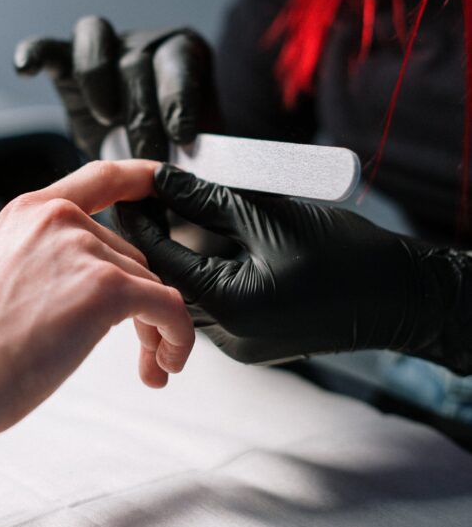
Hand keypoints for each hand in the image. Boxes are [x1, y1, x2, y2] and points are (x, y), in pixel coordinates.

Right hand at [0, 160, 193, 435]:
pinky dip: (177, 338)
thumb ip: (40, 264)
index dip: (138, 178)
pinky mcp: (107, 288)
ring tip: (145, 365)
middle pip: (130, 254)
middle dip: (138, 301)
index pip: (98, 179)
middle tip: (139, 346)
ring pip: (150, 285)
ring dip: (154, 329)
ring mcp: (84, 251)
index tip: (161, 180)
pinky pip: (169, 308)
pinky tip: (164, 363)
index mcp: (28, 214)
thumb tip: (78, 289)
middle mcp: (59, 221)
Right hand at [14, 17, 216, 159]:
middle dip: (140, 115)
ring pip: (95, 36)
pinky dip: (34, 54)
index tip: (182, 136)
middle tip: (145, 157)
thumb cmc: (171, 158)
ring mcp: (103, 49)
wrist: (142, 153)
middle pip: (135, 63)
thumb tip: (189, 187)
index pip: (179, 65)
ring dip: (98, 78)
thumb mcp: (187, 155)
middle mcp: (141, 44)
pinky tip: (26, 71)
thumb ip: (188, 159)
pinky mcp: (64, 62)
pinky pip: (47, 48)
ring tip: (106, 119)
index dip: (179, 99)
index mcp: (181, 56)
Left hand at [116, 165, 471, 371]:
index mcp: (230, 306)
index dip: (142, 223)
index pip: (163, 262)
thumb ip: (209, 200)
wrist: (398, 296)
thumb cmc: (344, 253)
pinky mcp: (254, 342)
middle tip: (148, 200)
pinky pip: (215, 305)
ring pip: (191, 295)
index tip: (128, 193)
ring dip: (183, 257)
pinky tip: (210, 244)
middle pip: (172, 282)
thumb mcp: (270, 216)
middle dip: (160, 239)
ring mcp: (242, 345)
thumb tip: (165, 181)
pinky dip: (207, 274)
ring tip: (175, 215)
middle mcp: (229, 336)